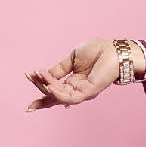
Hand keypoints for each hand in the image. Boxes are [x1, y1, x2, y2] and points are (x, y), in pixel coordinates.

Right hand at [24, 38, 144, 111]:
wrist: (115, 50)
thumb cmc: (98, 51)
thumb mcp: (72, 58)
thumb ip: (58, 69)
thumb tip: (44, 75)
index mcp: (73, 82)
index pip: (54, 91)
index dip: (40, 92)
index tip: (27, 91)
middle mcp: (77, 90)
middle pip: (53, 96)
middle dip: (40, 88)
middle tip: (29, 76)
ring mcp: (83, 92)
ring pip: (59, 96)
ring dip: (46, 87)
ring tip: (38, 76)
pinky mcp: (90, 92)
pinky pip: (71, 96)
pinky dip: (58, 92)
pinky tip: (50, 86)